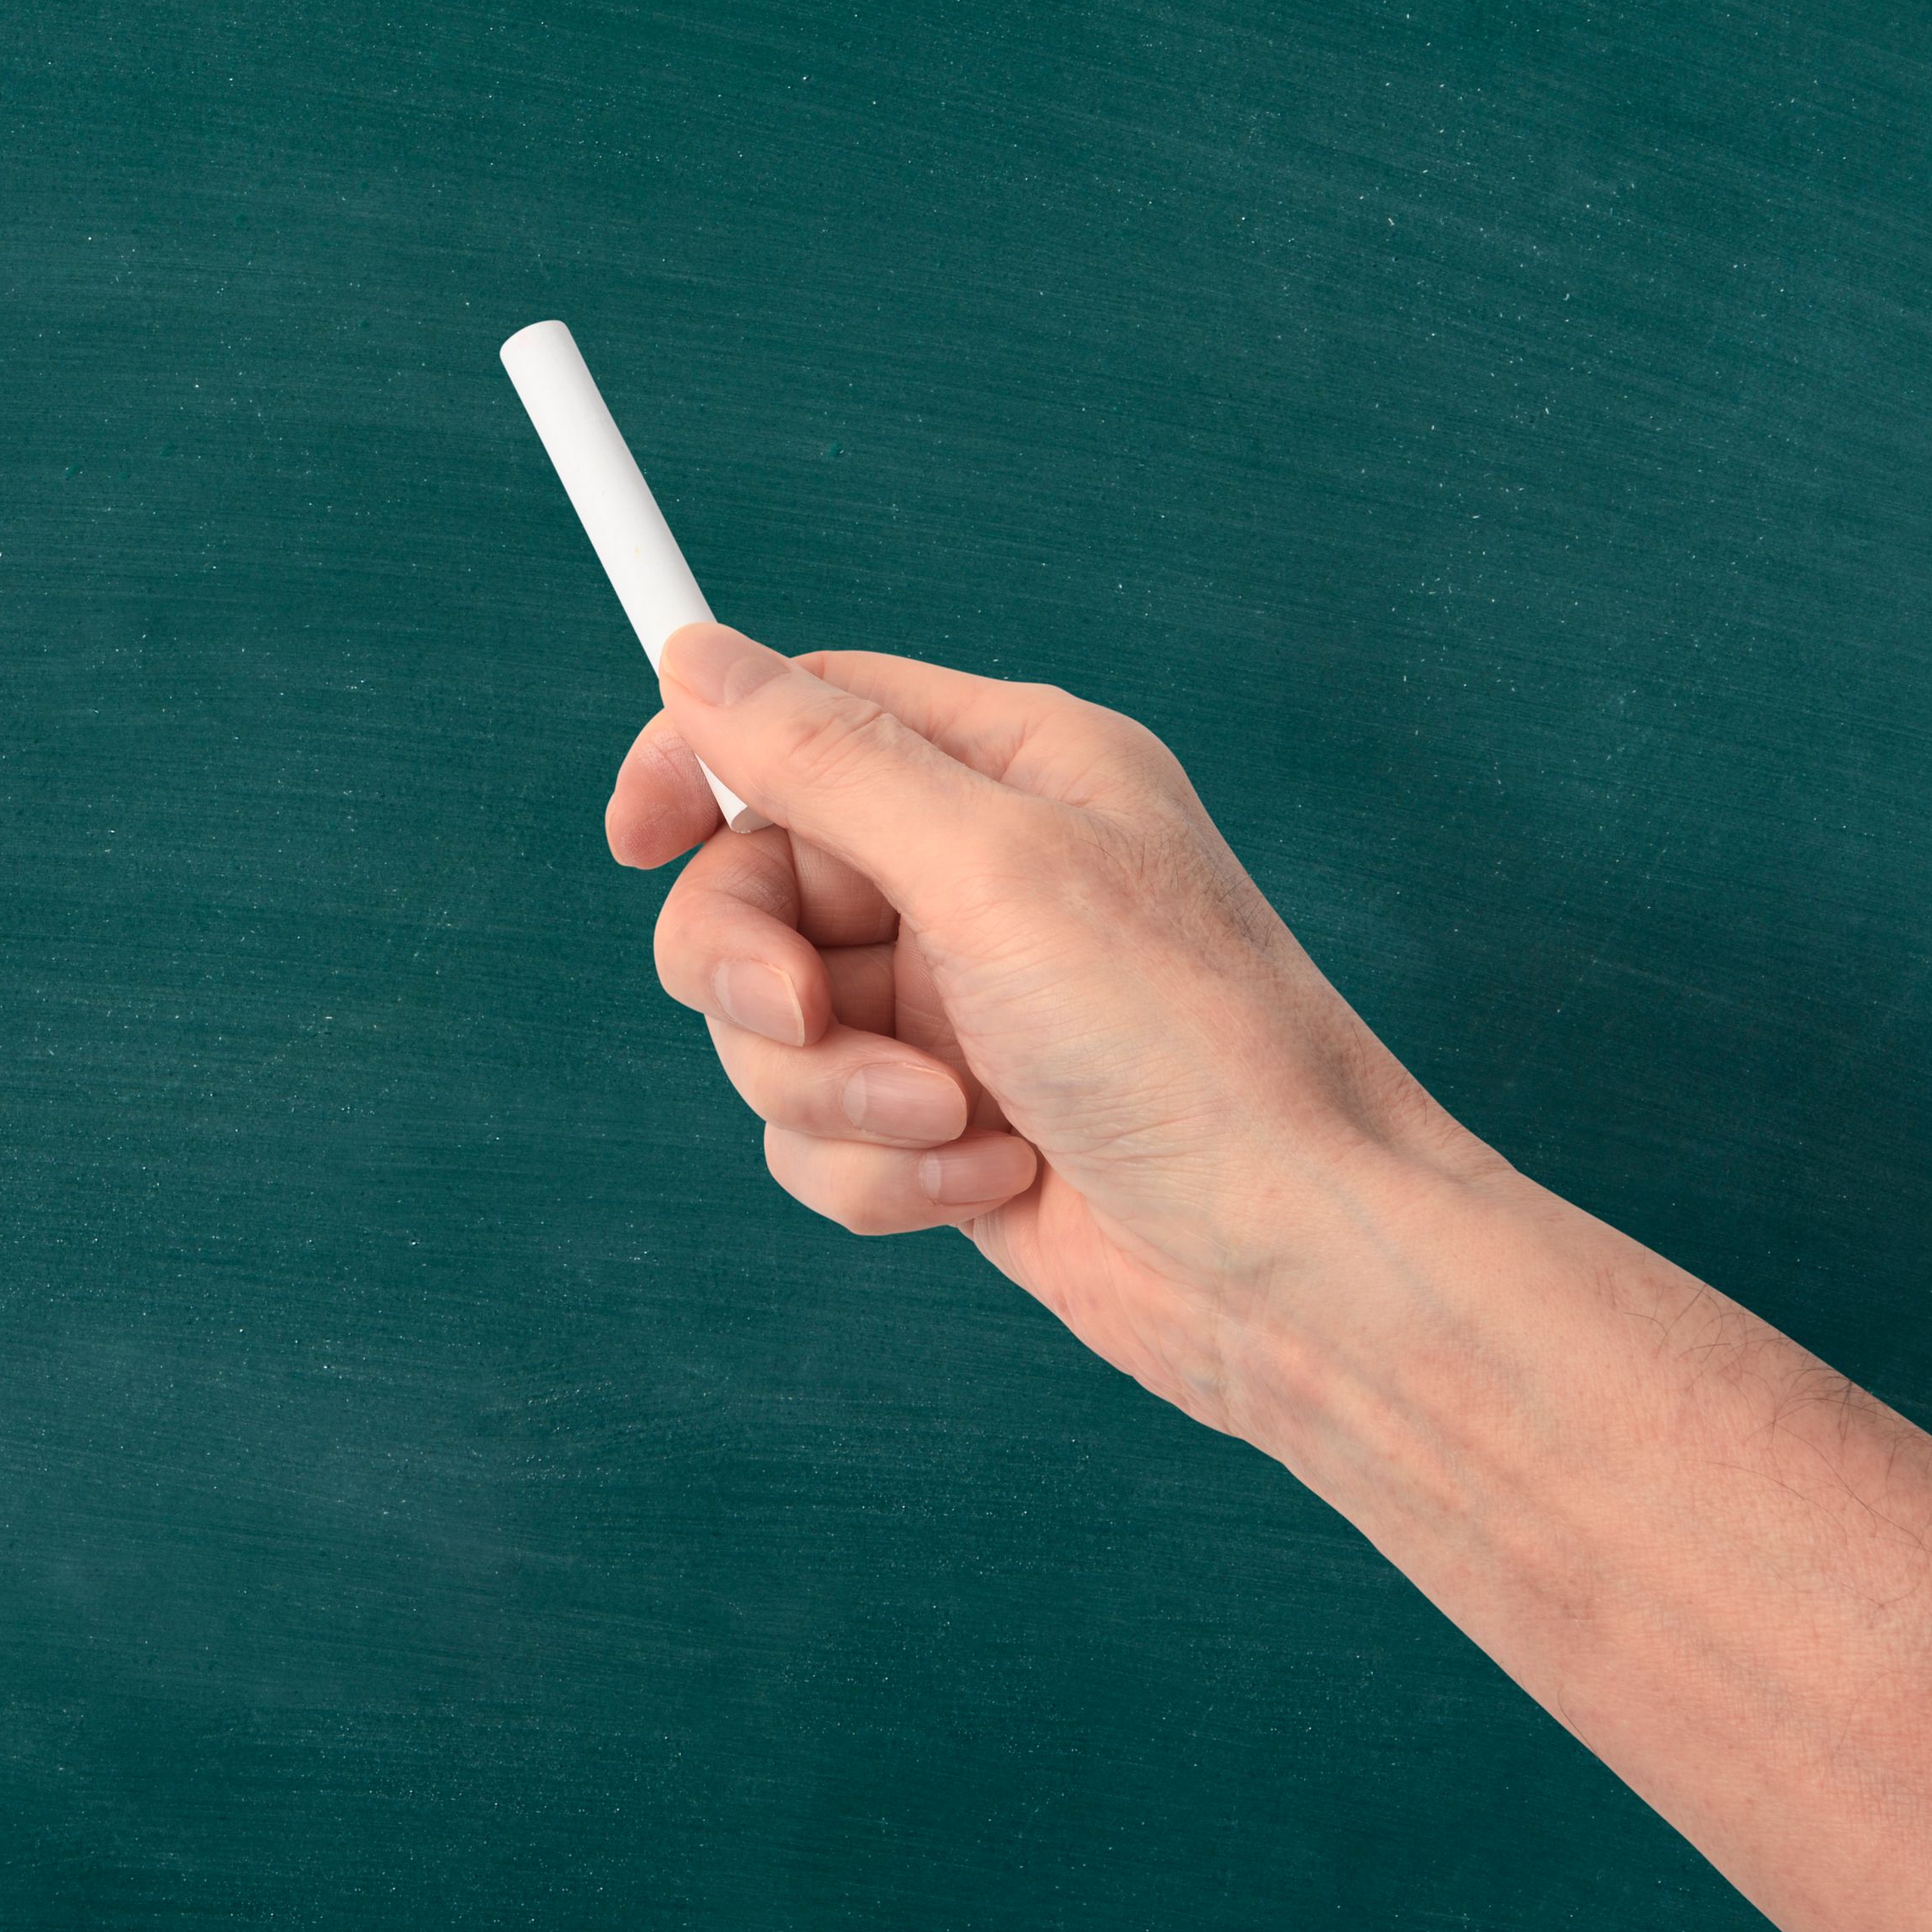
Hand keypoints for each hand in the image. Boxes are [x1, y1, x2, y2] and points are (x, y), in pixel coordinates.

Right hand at [608, 622, 1488, 1430]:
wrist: (1298, 1274)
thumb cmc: (1190, 1048)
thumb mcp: (994, 869)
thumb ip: (829, 760)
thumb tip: (694, 657)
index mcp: (1011, 769)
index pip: (801, 716)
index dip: (699, 764)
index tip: (633, 838)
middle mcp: (978, 876)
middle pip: (753, 883)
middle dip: (759, 969)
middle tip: (805, 1015)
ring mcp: (960, 1007)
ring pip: (771, 1025)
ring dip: (835, 1091)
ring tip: (952, 1127)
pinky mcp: (947, 1128)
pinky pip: (816, 1136)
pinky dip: (879, 1172)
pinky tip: (987, 1186)